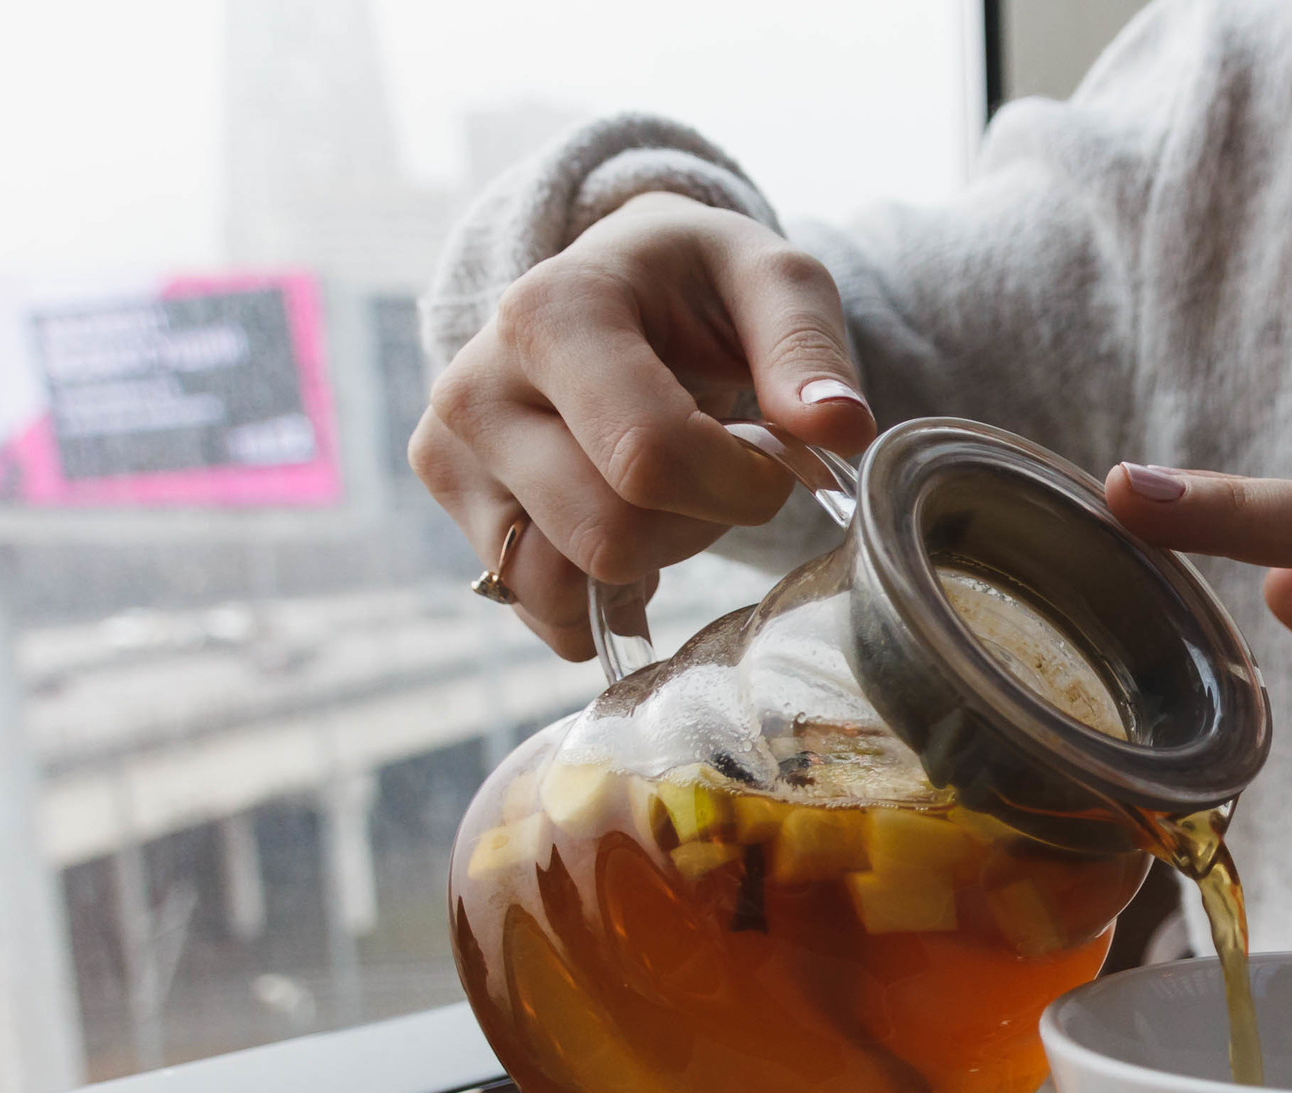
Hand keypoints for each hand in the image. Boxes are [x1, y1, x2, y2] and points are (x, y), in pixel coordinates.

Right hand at [409, 192, 874, 659]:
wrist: (619, 283)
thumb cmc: (698, 284)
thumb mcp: (771, 280)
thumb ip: (808, 346)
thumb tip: (839, 427)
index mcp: (550, 313)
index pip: (648, 457)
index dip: (740, 485)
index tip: (772, 456)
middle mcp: (475, 388)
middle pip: (608, 536)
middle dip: (698, 525)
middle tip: (721, 472)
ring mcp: (451, 457)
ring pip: (565, 587)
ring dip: (650, 565)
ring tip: (670, 495)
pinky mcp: (455, 513)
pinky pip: (540, 612)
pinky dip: (605, 598)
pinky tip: (633, 528)